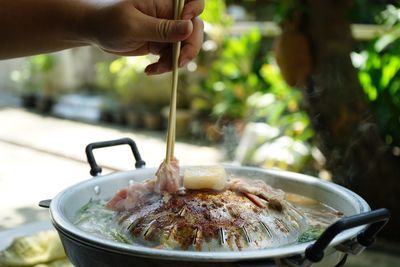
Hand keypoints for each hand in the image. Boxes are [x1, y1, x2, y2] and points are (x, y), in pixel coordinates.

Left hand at [86, 0, 203, 74]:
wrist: (93, 30)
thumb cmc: (108, 20)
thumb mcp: (134, 25)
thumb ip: (162, 28)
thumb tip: (189, 28)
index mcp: (163, 1)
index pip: (192, 3)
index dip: (194, 13)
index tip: (187, 29)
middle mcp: (168, 14)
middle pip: (195, 28)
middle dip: (190, 46)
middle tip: (179, 62)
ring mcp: (165, 29)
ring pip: (185, 45)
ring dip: (175, 61)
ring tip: (156, 69)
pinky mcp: (160, 43)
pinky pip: (172, 56)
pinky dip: (165, 66)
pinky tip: (149, 70)